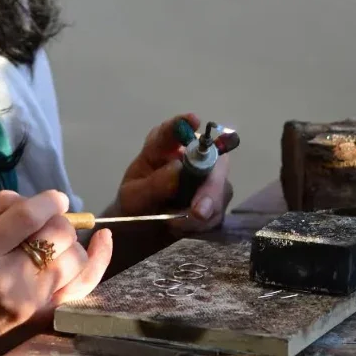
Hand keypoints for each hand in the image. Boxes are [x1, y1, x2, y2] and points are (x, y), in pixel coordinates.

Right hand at [0, 189, 112, 355]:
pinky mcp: (51, 316)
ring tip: (54, 246)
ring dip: (70, 242)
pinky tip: (103, 238)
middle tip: (48, 224)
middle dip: (59, 220)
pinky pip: (87, 283)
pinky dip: (99, 257)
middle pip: (57, 234)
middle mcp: (9, 279)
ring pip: (75, 256)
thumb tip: (39, 201)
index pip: (27, 217)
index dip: (48, 202)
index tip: (55, 199)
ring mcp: (34, 302)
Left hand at [115, 113, 233, 233]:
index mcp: (160, 149)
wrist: (140, 234)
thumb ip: (155, 184)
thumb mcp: (135, 197)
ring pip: (221, 187)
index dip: (183, 124)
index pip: (171, 131)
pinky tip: (185, 228)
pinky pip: (220, 209)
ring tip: (179, 224)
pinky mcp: (214, 200)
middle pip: (211, 159)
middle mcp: (186, 158)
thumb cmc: (133, 206)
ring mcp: (204, 178)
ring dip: (206, 209)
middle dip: (210, 185)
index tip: (193, 121)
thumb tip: (179, 169)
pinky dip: (206, 222)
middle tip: (198, 211)